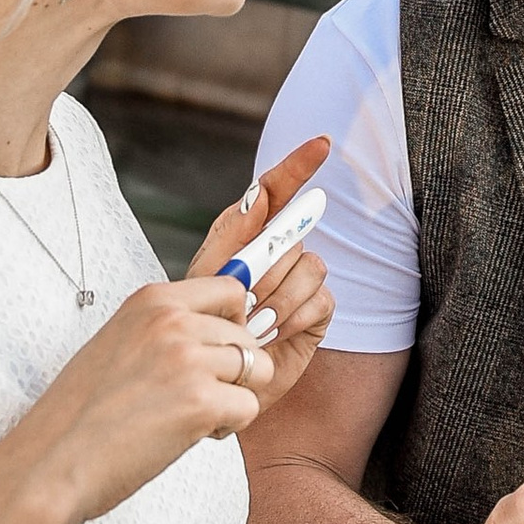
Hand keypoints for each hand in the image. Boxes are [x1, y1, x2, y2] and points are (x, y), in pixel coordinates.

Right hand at [4, 268, 277, 523]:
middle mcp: (173, 322)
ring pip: (258, 371)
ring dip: (235, 398)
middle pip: (248, 336)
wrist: (51, 462)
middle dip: (234, 371)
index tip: (221, 351)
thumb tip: (216, 335)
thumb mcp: (119, 344)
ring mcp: (188, 359)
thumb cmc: (78, 416)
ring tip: (196, 416)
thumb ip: (164, 331)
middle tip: (197, 398)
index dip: (236, 323)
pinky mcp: (200, 401)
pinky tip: (191, 435)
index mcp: (151, 301)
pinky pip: (249, 407)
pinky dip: (230, 427)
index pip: (231, 290)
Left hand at [189, 137, 333, 413]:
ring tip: (253, 326)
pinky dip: (295, 318)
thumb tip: (259, 196)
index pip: (276, 188)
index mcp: (245, 233)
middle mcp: (277, 250)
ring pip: (309, 266)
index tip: (322, 143)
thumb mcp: (205, 279)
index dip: (299, 163)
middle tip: (241, 304)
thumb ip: (233, 237)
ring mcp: (300, 278)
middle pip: (291, 235)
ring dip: (278, 300)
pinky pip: (320, 298)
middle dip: (265, 271)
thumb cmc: (202, 330)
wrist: (215, 380)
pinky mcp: (317, 308)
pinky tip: (275, 335)